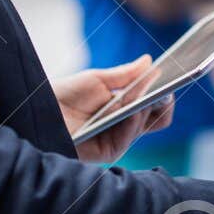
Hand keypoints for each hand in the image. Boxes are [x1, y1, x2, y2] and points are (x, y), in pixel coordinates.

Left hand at [53, 55, 174, 163]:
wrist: (39, 109)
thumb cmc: (64, 95)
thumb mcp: (98, 79)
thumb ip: (126, 74)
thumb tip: (150, 62)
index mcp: (125, 109)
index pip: (155, 106)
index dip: (165, 94)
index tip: (175, 76)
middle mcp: (124, 126)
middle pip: (158, 118)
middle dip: (164, 101)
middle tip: (166, 87)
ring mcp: (118, 139)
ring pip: (146, 125)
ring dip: (147, 107)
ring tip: (148, 92)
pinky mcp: (108, 151)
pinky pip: (129, 136)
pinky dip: (133, 120)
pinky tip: (133, 107)